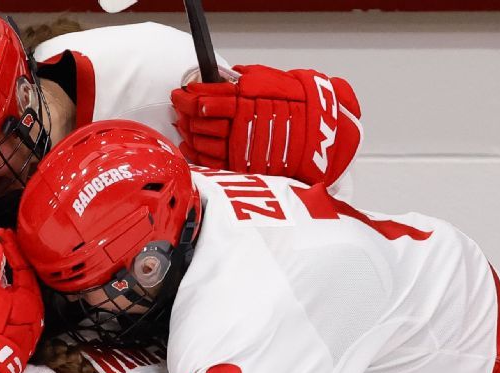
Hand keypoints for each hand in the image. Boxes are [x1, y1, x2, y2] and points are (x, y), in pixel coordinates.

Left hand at [171, 65, 361, 186]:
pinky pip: (212, 162)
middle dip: (184, 114)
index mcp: (244, 100)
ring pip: (202, 142)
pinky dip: (196, 154)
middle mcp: (240, 124)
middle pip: (199, 121)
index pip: (204, 98)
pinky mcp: (244, 165)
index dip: (187, 97)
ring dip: (188, 133)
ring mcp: (242, 147)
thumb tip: (216, 80)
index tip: (180, 94)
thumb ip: (240, 81)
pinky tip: (190, 146)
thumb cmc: (298, 103)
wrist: (320, 132)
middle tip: (179, 109)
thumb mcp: (268, 81)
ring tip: (184, 126)